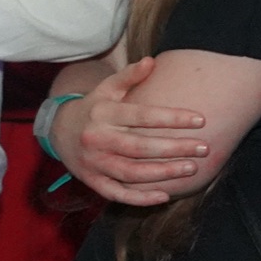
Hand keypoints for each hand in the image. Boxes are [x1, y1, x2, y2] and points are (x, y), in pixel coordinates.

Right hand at [51, 54, 209, 205]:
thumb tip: (151, 61)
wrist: (56, 131)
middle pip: (139, 147)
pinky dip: (139, 198)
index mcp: (103, 113)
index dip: (172, 118)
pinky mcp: (91, 181)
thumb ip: (128, 76)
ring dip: (163, 173)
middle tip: (203, 147)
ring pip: (130, 172)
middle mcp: (97, 139)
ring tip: (191, 168)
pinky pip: (116, 194)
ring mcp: (93, 162)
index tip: (201, 120)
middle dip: (174, 148)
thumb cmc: (92, 108)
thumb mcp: (105, 89)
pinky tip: (163, 197)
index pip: (142, 116)